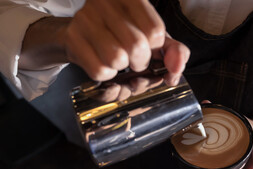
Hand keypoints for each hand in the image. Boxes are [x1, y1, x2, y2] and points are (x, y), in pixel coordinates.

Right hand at [20, 0, 189, 84]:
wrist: (79, 33)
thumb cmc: (121, 34)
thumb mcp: (151, 36)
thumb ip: (173, 50)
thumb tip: (177, 68)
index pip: (155, 31)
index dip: (155, 48)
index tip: (149, 48)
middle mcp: (106, 2)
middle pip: (137, 46)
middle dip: (140, 61)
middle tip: (134, 59)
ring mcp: (86, 19)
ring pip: (117, 59)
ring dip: (122, 68)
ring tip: (118, 60)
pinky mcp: (73, 38)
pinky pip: (100, 70)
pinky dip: (106, 74)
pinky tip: (103, 62)